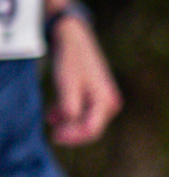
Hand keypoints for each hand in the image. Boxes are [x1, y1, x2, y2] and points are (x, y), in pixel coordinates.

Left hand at [47, 14, 120, 145]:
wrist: (75, 39)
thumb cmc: (71, 61)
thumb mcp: (67, 86)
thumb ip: (69, 109)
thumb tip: (70, 125)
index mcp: (106, 101)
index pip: (91, 130)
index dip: (72, 137)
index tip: (54, 136)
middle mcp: (111, 102)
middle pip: (91, 128)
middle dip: (71, 131)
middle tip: (52, 131)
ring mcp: (105, 99)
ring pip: (86, 121)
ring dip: (68, 123)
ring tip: (51, 117)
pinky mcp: (98, 95)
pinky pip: (85, 112)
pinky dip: (70, 114)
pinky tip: (54, 112)